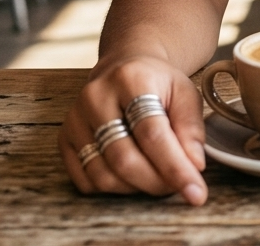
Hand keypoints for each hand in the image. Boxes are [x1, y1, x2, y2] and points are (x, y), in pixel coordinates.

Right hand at [58, 55, 207, 204]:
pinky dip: (114, 188)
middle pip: (124, 159)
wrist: (125, 68)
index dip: (175, 167)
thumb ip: (191, 127)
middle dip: (156, 182)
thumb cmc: (158, 84)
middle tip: (179, 187)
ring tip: (158, 178)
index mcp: (131, 79)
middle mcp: (96, 97)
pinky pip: (86, 181)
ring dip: (136, 187)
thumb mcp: (185, 92)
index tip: (195, 191)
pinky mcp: (64, 138)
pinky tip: (133, 175)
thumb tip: (194, 165)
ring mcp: (75, 119)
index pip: (152, 133)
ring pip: (104, 175)